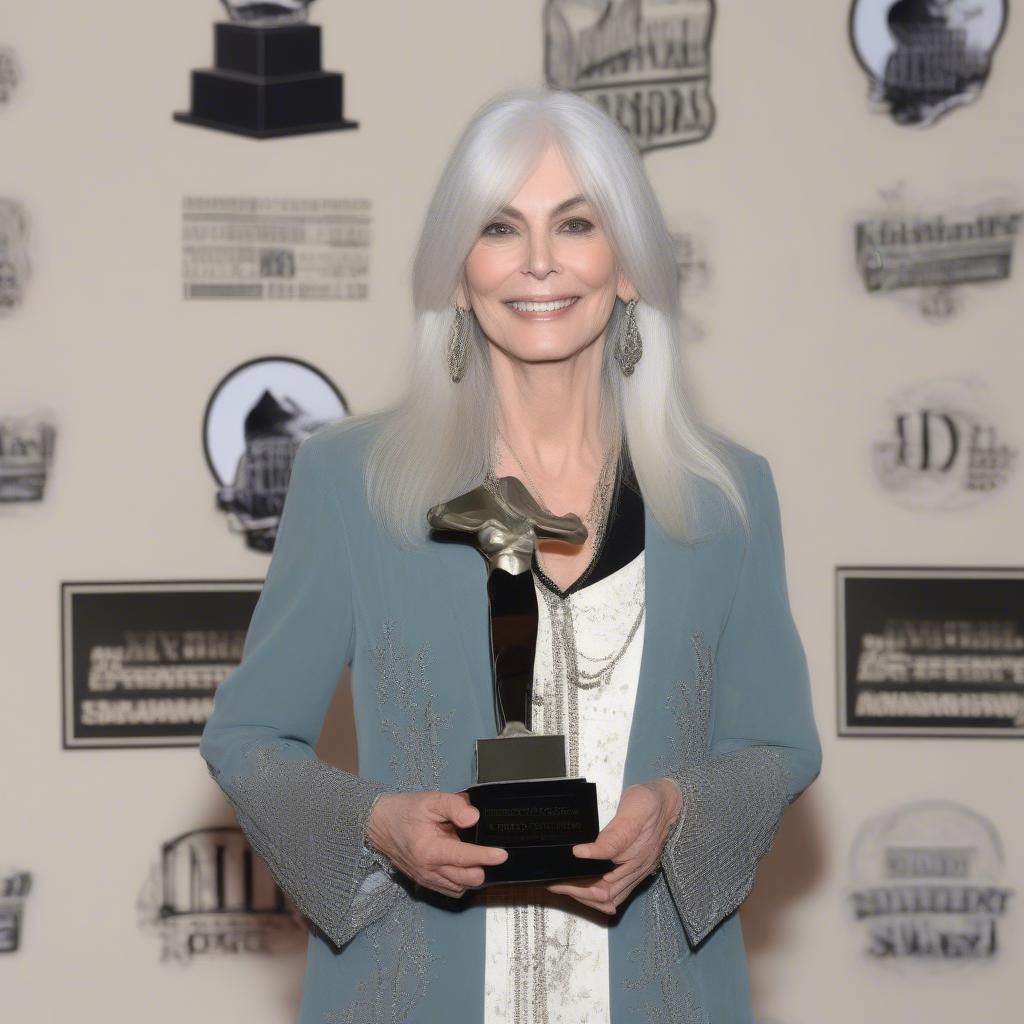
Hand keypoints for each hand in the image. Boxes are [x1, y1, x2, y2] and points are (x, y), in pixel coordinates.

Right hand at [365, 790, 507, 898]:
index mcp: (429, 850)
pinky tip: (464, 866)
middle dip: (482, 868)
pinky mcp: (425, 882)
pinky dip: (462, 881)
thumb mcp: (430, 800)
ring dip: (472, 876)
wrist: (377, 825)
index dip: (486, 856)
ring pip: (460, 888)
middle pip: (466, 880)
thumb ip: (454, 806)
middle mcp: (428, 870)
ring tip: (478, 858)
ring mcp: (426, 879)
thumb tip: (474, 817)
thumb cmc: (404, 811)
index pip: (464, 858)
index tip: (502, 855)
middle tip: (491, 853)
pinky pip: (450, 890)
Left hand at [546, 777, 682, 914]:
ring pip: (610, 898)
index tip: (558, 878)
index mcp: (634, 860)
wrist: (671, 800)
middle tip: (555, 885)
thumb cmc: (650, 803)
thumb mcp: (630, 813)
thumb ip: (610, 837)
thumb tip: (581, 853)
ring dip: (586, 896)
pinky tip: (584, 883)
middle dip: (577, 895)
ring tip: (566, 885)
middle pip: (604, 898)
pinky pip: (616, 891)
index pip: (602, 886)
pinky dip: (597, 892)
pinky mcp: (635, 868)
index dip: (578, 885)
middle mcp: (636, 871)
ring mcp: (636, 871)